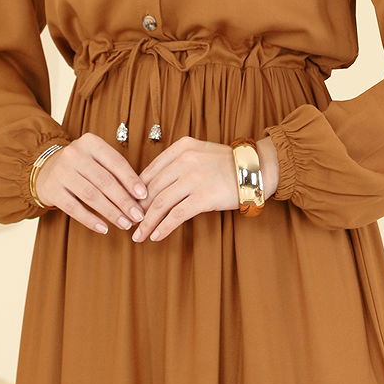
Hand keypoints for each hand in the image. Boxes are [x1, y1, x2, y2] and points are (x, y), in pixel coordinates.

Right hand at [34, 133, 148, 233]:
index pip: (115, 162)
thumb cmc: (82, 166)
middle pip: (105, 181)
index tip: (144, 196)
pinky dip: (91, 220)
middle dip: (124, 201)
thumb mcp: (97, 159)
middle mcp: (74, 154)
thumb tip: (140, 196)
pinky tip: (104, 229)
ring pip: (91, 195)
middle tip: (138, 216)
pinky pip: (74, 208)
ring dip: (111, 212)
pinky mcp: (52, 190)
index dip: (131, 180)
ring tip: (125, 224)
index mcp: (90, 142)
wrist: (46, 169)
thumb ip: (116, 172)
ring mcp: (61, 172)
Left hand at [130, 135, 279, 242]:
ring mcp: (194, 178)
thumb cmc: (226, 164)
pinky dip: (163, 227)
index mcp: (181, 148)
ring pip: (160, 203)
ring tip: (138, 235)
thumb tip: (150, 187)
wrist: (255, 168)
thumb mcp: (199, 153)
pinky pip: (177, 214)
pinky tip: (156, 236)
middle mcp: (184, 161)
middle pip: (152, 189)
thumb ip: (177, 163)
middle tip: (129, 224)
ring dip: (146, 222)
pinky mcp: (204, 197)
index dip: (136, 192)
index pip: (149, 171)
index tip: (129, 206)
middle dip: (137, 209)